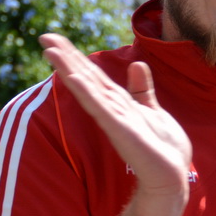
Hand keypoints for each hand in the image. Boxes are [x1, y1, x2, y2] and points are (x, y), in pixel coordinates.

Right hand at [40, 33, 190, 215]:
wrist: (171, 179)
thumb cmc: (163, 149)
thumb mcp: (152, 111)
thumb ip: (142, 90)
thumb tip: (136, 64)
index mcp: (118, 103)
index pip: (93, 75)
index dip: (75, 56)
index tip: (54, 39)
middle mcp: (111, 109)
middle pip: (86, 77)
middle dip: (66, 57)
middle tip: (44, 36)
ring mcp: (114, 119)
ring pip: (89, 88)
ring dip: (70, 69)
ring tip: (50, 50)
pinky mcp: (121, 130)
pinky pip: (101, 107)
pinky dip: (87, 92)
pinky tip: (74, 78)